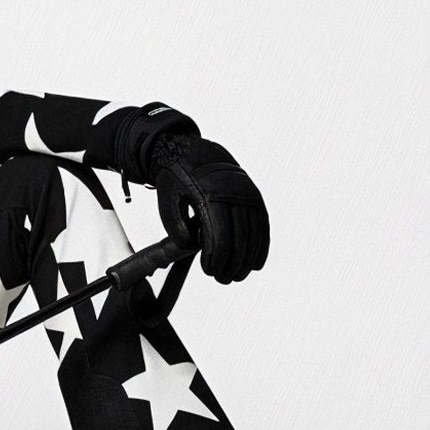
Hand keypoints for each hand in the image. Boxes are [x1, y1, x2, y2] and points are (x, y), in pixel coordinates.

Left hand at [150, 135, 269, 283]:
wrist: (193, 150)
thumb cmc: (176, 177)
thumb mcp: (167, 198)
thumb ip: (175, 224)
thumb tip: (190, 246)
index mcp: (209, 194)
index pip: (219, 235)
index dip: (216, 257)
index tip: (209, 270)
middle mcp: (232, 193)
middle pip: (239, 238)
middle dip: (232, 263)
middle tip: (223, 279)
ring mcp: (246, 193)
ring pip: (254, 233)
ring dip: (247, 259)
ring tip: (237, 275)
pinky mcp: (253, 195)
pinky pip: (262, 224)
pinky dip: (261, 245)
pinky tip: (257, 263)